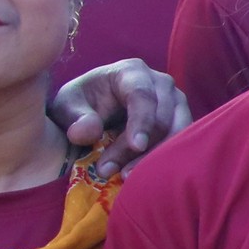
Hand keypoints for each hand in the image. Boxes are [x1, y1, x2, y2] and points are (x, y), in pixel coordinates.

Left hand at [48, 59, 189, 180]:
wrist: (93, 109)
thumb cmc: (80, 105)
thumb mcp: (66, 107)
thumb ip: (75, 118)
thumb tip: (88, 132)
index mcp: (132, 72)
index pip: (143, 96)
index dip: (142, 122)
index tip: (136, 146)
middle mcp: (161, 83)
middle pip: (162, 118)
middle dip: (139, 149)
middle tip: (110, 171)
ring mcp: (176, 102)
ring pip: (178, 133)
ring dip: (154, 158)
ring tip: (126, 176)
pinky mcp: (181, 121)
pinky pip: (182, 143)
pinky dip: (164, 160)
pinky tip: (143, 175)